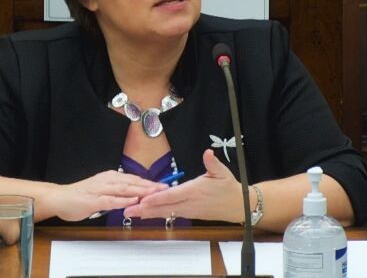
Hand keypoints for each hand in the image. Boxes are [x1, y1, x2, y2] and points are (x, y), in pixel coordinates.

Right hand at [51, 170, 167, 220]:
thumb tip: (134, 195)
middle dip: (149, 185)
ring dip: (140, 191)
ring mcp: (100, 190)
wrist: (60, 198)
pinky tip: (132, 201)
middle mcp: (107, 180)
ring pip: (124, 189)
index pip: (134, 179)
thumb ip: (117, 192)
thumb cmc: (82, 196)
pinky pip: (110, 200)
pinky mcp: (93, 200)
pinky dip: (122, 201)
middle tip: (164, 188)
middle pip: (132, 182)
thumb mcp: (103, 191)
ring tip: (153, 193)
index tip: (163, 185)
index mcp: (110, 177)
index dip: (149, 182)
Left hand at [123, 149, 243, 222]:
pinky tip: (146, 214)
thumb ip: (213, 163)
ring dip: (147, 213)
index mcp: (194, 191)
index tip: (142, 200)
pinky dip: (156, 214)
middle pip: (164, 207)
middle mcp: (189, 203)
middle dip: (144, 209)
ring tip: (131, 213)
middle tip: (127, 210)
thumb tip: (208, 153)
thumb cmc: (229, 188)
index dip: (156, 198)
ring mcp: (188, 211)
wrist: (239, 206)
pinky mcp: (189, 214)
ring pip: (165, 213)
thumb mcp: (222, 172)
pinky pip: (170, 214)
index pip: (172, 196)